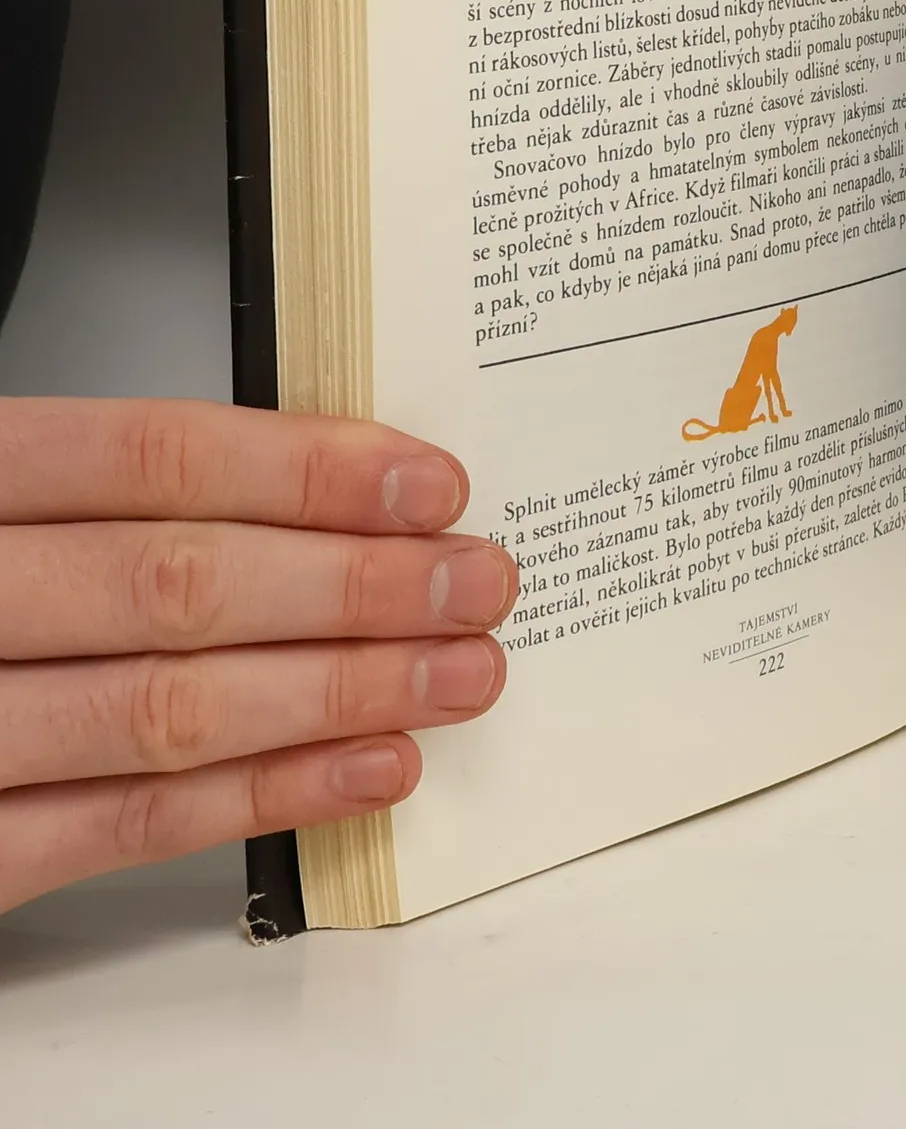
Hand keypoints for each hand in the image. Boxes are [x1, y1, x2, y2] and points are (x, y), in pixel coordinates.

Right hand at [0, 398, 515, 913]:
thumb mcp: (2, 496)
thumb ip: (114, 489)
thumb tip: (322, 487)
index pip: (151, 460)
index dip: (305, 472)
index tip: (428, 484)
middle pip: (176, 586)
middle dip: (353, 589)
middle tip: (477, 583)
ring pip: (165, 710)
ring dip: (339, 693)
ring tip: (459, 673)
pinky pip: (124, 825)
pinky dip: (265, 796)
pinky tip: (372, 765)